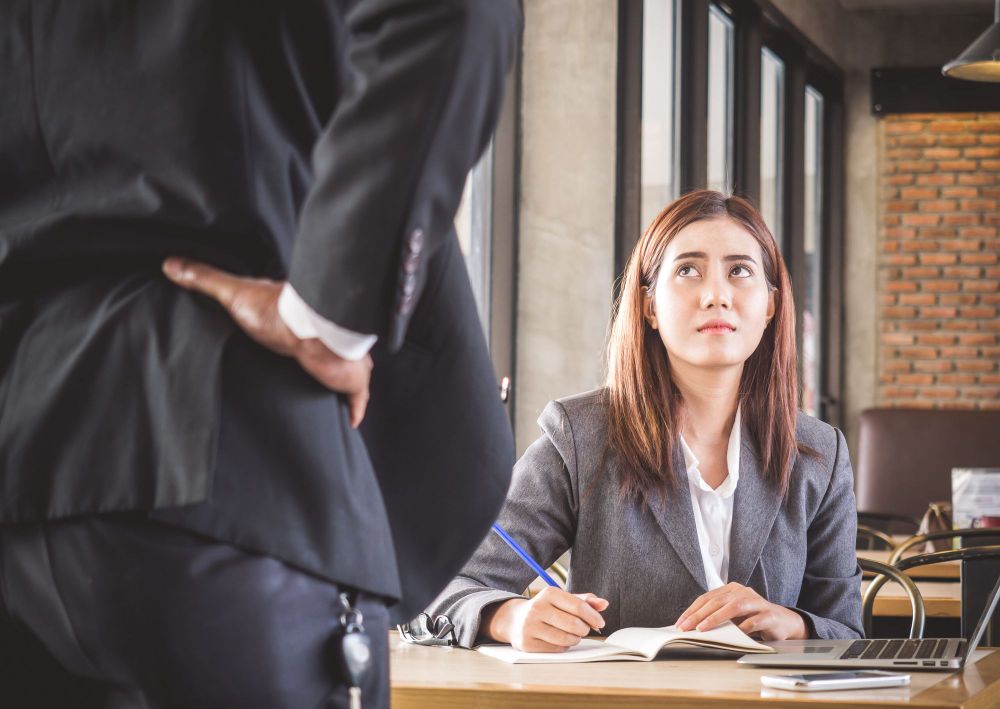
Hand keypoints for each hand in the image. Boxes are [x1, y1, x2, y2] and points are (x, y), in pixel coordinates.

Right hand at [162, 257, 371, 427]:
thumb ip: (205, 279)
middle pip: (324, 350)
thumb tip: (170, 264)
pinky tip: (350, 419)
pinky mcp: (350, 380)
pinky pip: (357, 397)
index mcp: (300, 318)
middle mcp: (325, 338)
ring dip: (337, 379)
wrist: (312, 331)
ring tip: (327, 393)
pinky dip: (355, 408)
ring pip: (344, 371)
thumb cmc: (276, 312)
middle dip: (320, 359)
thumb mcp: (233, 293)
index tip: (286, 342)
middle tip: (310, 373)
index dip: (293, 334)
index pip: (299, 326)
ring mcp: (341, 360)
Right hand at [482, 587, 607, 652]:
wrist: (514, 619)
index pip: (578, 606)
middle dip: (584, 629)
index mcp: (548, 593)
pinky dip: (563, 646)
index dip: (593, 616)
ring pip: (566, 639)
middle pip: (574, 624)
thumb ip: (584, 601)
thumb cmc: (545, 609)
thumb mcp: (562, 600)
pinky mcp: (527, 643)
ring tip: (572, 634)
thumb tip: (604, 604)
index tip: (600, 623)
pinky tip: (558, 639)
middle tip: (584, 629)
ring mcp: (530, 626)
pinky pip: (556, 649)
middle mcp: (537, 608)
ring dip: (575, 639)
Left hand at [675, 582, 806, 640]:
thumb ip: (716, 615)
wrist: (782, 622)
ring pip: (733, 607)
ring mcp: (757, 602)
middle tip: (686, 627)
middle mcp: (743, 592)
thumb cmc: (752, 618)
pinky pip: (753, 621)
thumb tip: (691, 626)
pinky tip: (733, 635)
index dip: (692, 610)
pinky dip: (742, 628)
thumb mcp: (732, 614)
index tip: (680, 623)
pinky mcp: (769, 615)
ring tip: (702, 628)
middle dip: (698, 615)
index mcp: (731, 589)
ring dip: (716, 618)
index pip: (707, 598)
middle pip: (717, 601)